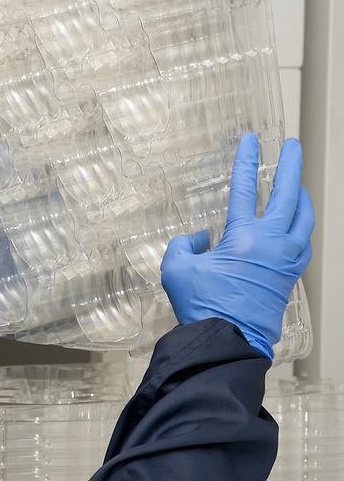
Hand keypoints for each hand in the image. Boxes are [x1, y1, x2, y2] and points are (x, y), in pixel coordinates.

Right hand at [160, 133, 314, 358]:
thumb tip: (202, 239)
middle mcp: (272, 244)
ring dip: (301, 196)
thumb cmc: (202, 307)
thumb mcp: (176, 269)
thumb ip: (183, 245)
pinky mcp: (289, 277)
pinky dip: (301, 225)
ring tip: (297, 185)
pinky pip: (303, 242)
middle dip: (291, 166)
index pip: (246, 188)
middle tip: (292, 146)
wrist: (227, 341)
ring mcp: (286, 261)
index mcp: (244, 237)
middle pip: (289, 194)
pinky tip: (296, 225)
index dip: (247, 160)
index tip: (251, 141)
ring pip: (304, 218)